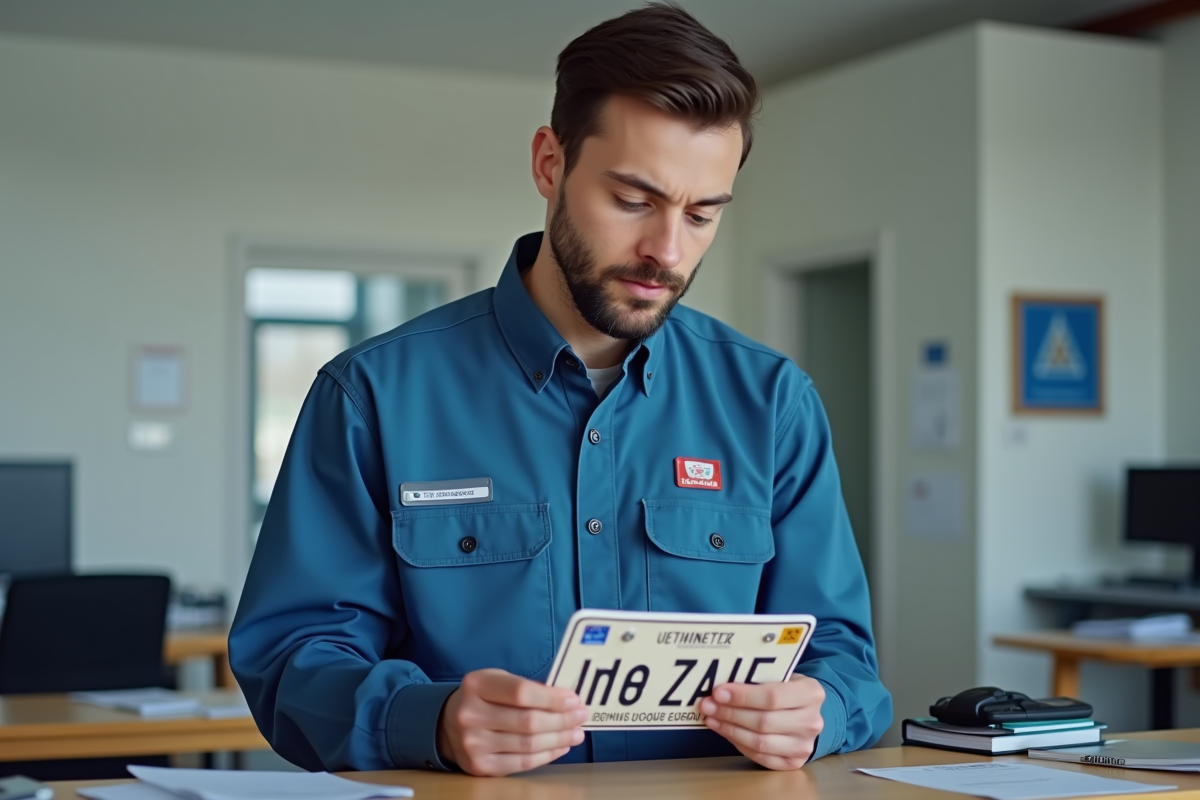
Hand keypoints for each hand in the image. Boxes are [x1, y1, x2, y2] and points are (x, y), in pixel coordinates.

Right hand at [436, 668, 586, 775]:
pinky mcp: (480, 766)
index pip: (521, 693)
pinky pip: (522, 763)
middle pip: (528, 721)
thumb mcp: (496, 680)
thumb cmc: (482, 698)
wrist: (446, 724)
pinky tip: (560, 746)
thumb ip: (527, 687)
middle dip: (561, 719)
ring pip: (528, 744)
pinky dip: (546, 755)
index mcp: (476, 685)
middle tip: (581, 716)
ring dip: (559, 739)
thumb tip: (567, 699)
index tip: (574, 699)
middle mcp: (470, 714)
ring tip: (576, 732)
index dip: (552, 698)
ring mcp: (473, 743)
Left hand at [700, 674, 824, 769]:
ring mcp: (804, 745)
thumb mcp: (781, 675)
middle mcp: (811, 722)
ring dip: (730, 730)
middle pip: (763, 722)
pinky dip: (738, 744)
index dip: (742, 696)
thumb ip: (758, 679)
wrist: (806, 711)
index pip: (772, 697)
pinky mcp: (794, 762)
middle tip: (708, 705)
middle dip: (730, 713)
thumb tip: (721, 686)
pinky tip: (725, 731)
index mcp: (811, 693)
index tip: (718, 693)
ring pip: (760, 742)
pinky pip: (760, 757)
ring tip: (712, 718)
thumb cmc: (787, 689)